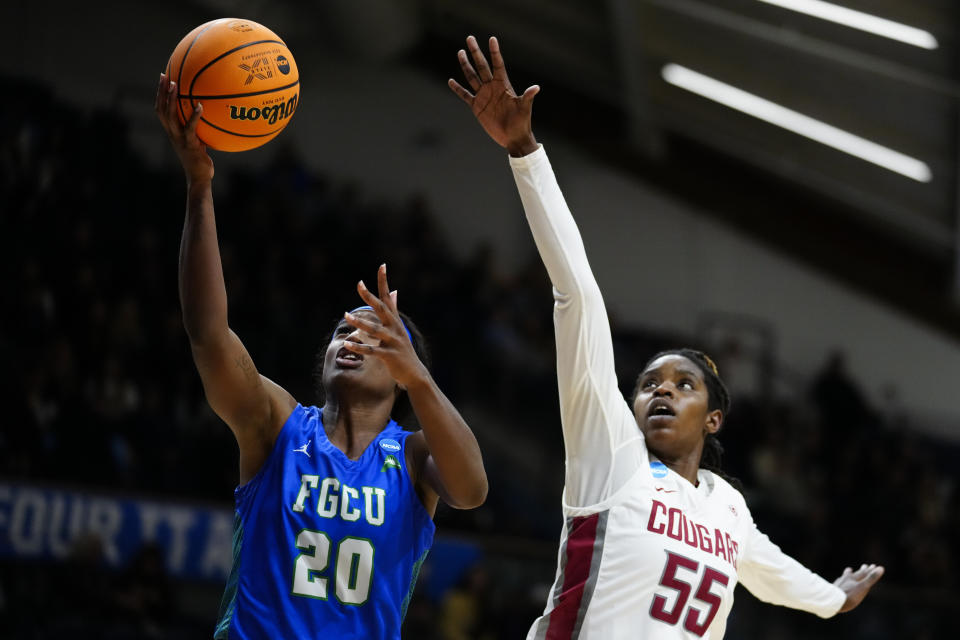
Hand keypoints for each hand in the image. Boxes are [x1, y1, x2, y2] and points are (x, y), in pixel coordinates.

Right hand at [154, 72, 213, 185]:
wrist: (199, 178)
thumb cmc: (200, 160)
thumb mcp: (198, 141)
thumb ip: (198, 129)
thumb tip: (209, 115)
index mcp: (172, 132)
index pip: (161, 110)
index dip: (160, 94)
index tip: (163, 78)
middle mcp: (172, 134)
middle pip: (161, 109)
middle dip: (161, 92)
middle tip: (164, 76)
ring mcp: (179, 139)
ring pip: (170, 116)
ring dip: (171, 100)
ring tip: (175, 85)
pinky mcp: (189, 144)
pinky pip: (190, 128)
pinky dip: (194, 116)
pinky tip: (200, 106)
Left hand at [343, 265, 427, 389]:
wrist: (415, 373)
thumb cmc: (403, 350)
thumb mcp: (399, 327)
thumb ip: (394, 309)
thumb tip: (394, 291)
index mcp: (395, 321)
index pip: (389, 297)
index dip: (385, 282)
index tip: (382, 266)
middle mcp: (395, 328)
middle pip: (382, 309)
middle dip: (370, 296)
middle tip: (359, 284)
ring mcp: (393, 342)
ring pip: (375, 329)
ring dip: (360, 322)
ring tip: (346, 315)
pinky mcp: (390, 356)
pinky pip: (372, 350)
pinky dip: (359, 347)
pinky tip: (347, 343)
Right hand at [448, 36, 539, 156]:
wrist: (513, 137)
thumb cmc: (521, 122)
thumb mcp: (524, 109)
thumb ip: (527, 97)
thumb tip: (536, 88)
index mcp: (503, 85)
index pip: (498, 64)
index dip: (495, 52)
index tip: (492, 39)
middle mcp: (492, 87)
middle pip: (482, 66)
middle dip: (475, 52)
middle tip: (470, 38)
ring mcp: (483, 96)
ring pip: (472, 77)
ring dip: (466, 65)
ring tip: (460, 52)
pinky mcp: (477, 106)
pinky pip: (465, 95)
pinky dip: (458, 89)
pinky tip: (451, 81)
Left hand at [833, 563, 883, 612]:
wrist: (832, 600)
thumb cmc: (849, 595)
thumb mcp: (863, 587)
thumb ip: (871, 578)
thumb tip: (881, 568)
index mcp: (854, 578)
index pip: (864, 573)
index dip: (870, 570)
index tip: (874, 566)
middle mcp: (846, 578)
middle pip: (855, 574)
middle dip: (862, 571)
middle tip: (865, 565)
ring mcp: (839, 583)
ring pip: (845, 576)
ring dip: (849, 573)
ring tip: (849, 569)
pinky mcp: (834, 588)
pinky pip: (839, 582)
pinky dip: (841, 580)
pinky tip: (839, 581)